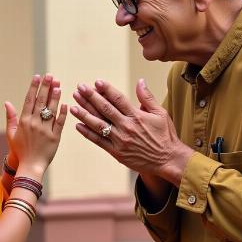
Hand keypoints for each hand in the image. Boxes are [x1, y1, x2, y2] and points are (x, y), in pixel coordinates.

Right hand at [4, 74, 67, 175]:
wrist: (30, 167)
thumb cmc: (20, 150)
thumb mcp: (11, 134)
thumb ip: (10, 117)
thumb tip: (7, 102)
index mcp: (24, 121)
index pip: (29, 100)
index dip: (34, 87)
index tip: (38, 76)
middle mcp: (35, 124)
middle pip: (41, 102)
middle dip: (46, 87)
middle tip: (50, 75)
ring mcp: (46, 130)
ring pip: (51, 110)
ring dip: (55, 96)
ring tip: (58, 85)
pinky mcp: (55, 138)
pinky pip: (60, 123)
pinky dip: (63, 113)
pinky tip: (65, 104)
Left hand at [70, 78, 192, 183]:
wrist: (168, 160)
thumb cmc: (165, 136)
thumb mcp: (161, 113)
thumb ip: (147, 97)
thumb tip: (140, 81)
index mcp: (137, 116)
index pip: (118, 99)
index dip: (106, 89)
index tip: (96, 82)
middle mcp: (126, 127)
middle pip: (105, 109)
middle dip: (90, 97)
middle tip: (79, 88)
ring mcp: (120, 140)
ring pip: (98, 125)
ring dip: (84, 114)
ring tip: (73, 105)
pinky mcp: (116, 152)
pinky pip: (99, 141)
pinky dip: (87, 133)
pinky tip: (77, 125)